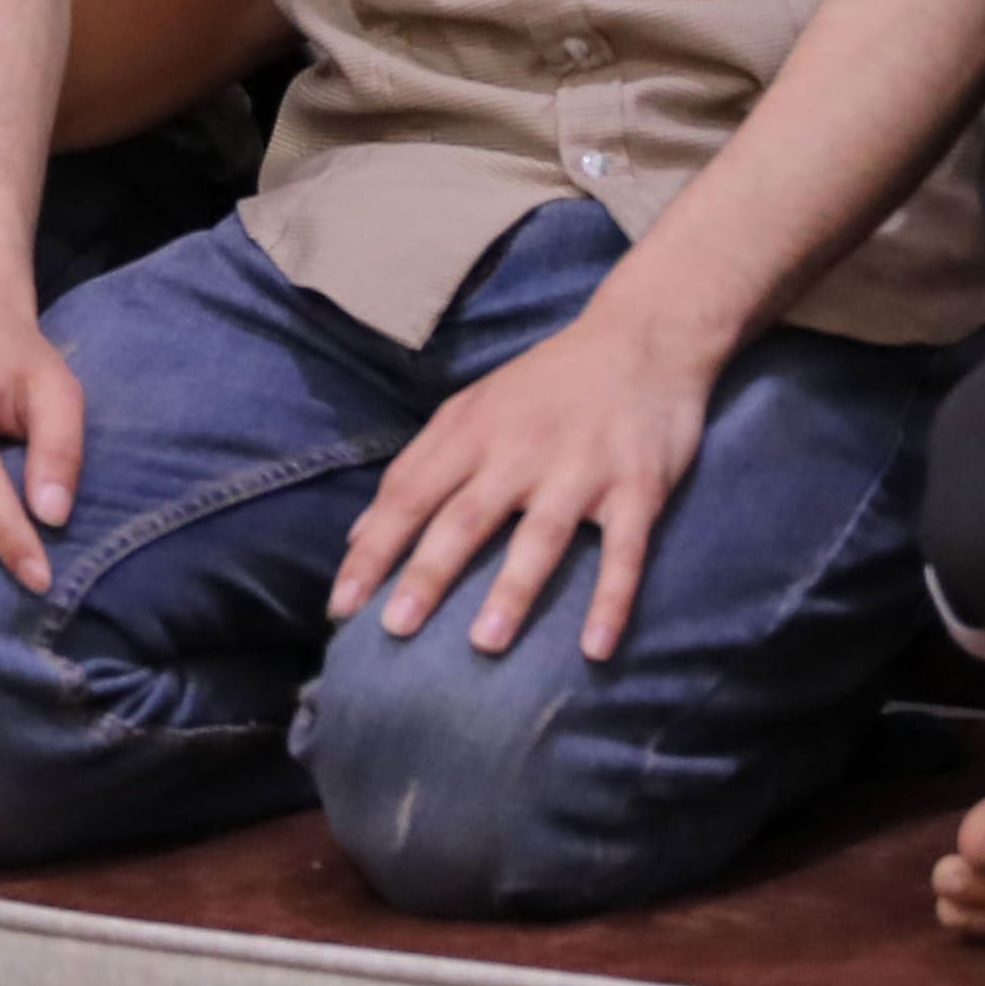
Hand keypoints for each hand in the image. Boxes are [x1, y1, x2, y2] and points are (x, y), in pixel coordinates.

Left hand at [331, 286, 734, 662]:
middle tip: (394, 629)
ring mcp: (581, 469)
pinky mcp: (638, 486)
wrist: (642, 337)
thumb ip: (418, 467)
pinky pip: (625, 551)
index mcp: (472, 432)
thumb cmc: (545, 384)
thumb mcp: (472, 409)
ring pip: (541, 536)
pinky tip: (595, 648)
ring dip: (513, 590)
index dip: (374, 551)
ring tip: (485, 644)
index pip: (410, 496)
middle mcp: (521, 451)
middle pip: (466, 518)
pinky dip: (612, 599)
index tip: (341, 604)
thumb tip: (359, 536)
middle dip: (428, 573)